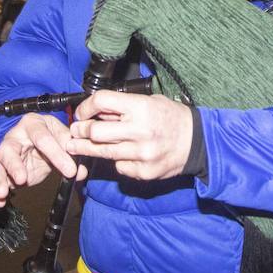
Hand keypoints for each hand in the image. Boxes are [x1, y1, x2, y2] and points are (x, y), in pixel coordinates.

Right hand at [0, 113, 76, 207]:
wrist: (42, 142)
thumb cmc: (51, 136)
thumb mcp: (63, 139)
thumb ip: (72, 153)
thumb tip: (80, 171)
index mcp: (33, 124)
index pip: (42, 137)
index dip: (56, 154)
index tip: (70, 171)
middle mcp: (14, 137)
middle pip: (8, 149)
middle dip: (13, 165)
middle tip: (22, 179)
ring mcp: (5, 155)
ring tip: (3, 193)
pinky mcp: (1, 171)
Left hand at [66, 90, 193, 180]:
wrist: (197, 142)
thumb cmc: (172, 118)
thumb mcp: (150, 102)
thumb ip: (124, 108)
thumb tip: (95, 113)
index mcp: (141, 107)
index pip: (102, 101)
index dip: (85, 107)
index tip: (81, 113)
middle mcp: (140, 131)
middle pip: (95, 131)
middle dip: (81, 131)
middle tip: (75, 131)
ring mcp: (141, 154)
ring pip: (102, 152)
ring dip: (86, 149)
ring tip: (75, 146)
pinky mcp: (143, 171)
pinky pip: (119, 166)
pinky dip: (117, 160)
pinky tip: (120, 154)